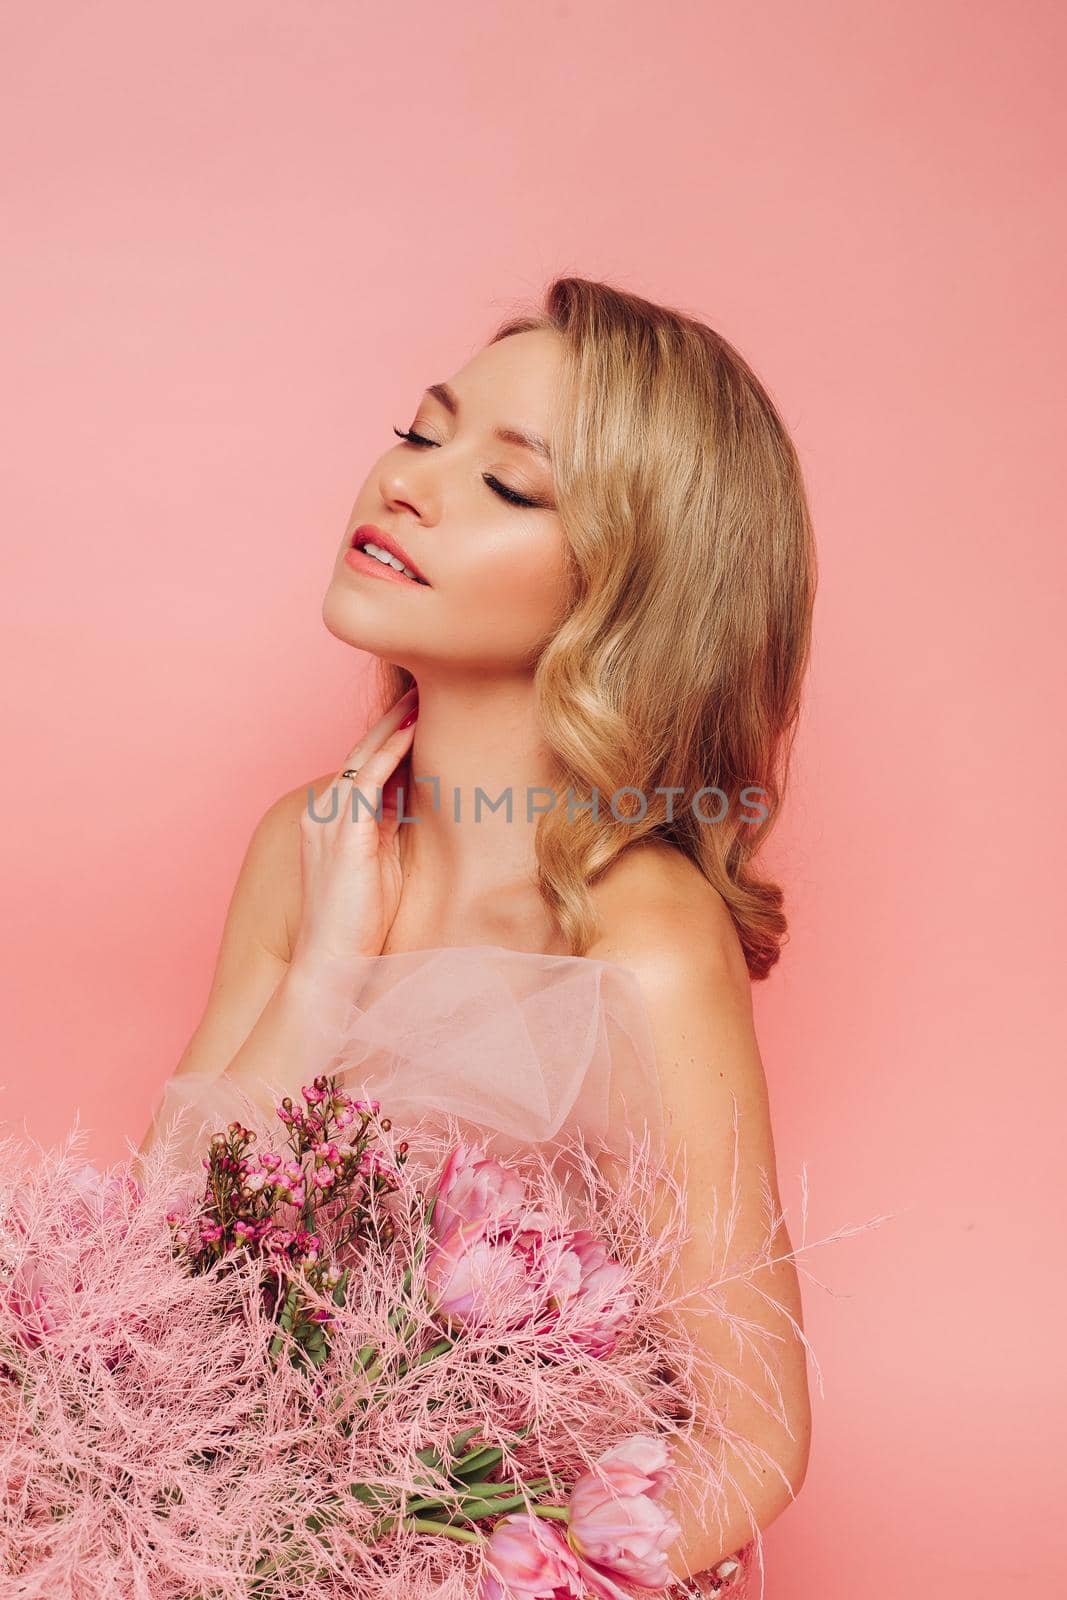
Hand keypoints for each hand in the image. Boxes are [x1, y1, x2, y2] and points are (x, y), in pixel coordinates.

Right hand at [290, 685, 418, 969]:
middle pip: (362, 752)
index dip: (391, 738)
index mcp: (333, 822)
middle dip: (392, 720)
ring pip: (364, 755)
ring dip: (394, 724)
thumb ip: (392, 828)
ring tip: (421, 694)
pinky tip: (414, 728)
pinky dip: (392, 750)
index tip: (419, 712)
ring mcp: (328, 819)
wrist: (331, 963)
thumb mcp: (382, 864)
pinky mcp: (343, 831)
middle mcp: (324, 813)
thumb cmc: (360, 925)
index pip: (364, 767)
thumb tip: (418, 799)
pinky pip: (368, 777)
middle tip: (421, 688)